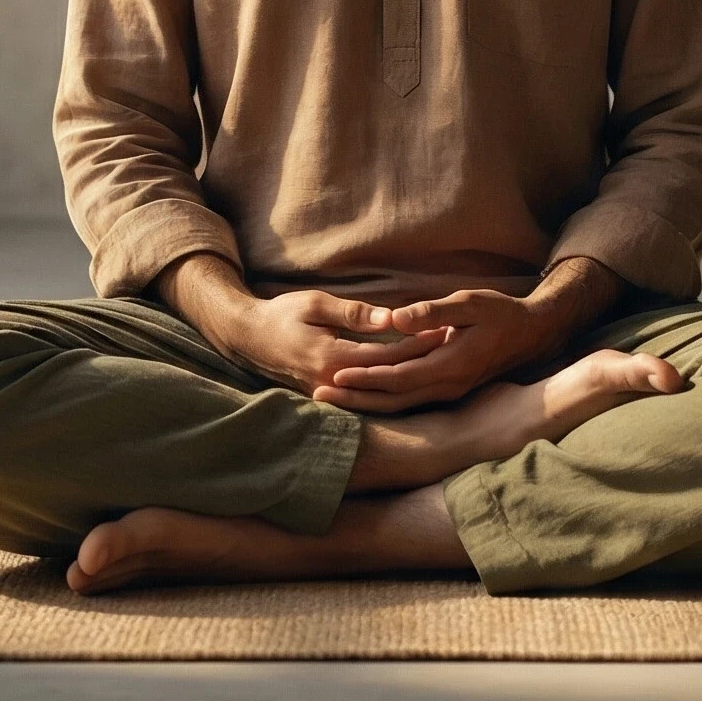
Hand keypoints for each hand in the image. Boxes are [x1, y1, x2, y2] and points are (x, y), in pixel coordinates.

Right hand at [157, 255, 447, 397]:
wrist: (248, 338)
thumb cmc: (282, 314)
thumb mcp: (317, 304)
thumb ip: (356, 314)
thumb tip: (393, 318)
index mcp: (333, 359)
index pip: (387, 356)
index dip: (417, 344)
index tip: (445, 330)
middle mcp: (334, 383)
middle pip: (389, 378)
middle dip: (421, 362)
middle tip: (453, 346)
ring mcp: (331, 394)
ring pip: (380, 391)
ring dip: (410, 376)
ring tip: (440, 360)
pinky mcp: (328, 395)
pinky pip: (367, 394)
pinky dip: (391, 384)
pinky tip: (412, 374)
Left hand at [314, 276, 608, 414]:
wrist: (531, 334)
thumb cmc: (500, 313)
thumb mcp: (468, 304)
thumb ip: (432, 313)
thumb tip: (396, 320)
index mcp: (450, 366)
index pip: (398, 378)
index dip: (365, 378)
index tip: (335, 375)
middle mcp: (447, 386)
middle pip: (393, 399)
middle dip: (356, 398)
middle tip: (319, 396)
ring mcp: (449, 392)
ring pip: (400, 404)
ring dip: (366, 402)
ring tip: (333, 398)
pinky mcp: (448, 389)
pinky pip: (410, 400)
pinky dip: (384, 399)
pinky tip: (365, 395)